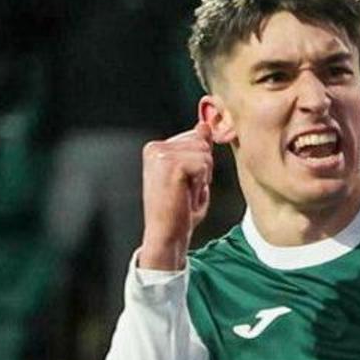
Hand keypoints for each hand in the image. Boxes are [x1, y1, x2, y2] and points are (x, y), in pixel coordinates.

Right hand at [138, 123, 213, 269]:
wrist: (167, 234)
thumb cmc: (179, 210)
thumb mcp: (192, 175)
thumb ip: (197, 150)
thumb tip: (204, 125)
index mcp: (156, 148)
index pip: (196, 137)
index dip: (200, 163)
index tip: (184, 183)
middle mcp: (155, 147)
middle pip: (202, 142)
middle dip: (203, 168)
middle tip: (186, 190)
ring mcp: (160, 154)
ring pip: (205, 152)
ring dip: (202, 176)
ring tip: (186, 192)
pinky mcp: (169, 164)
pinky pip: (204, 163)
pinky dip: (201, 182)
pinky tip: (186, 194)